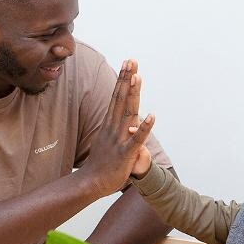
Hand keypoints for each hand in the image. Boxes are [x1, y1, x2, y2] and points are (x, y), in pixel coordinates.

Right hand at [80, 59, 155, 195]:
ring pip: (128, 112)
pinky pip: (137, 138)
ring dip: (133, 94)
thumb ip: (113, 129)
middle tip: (131, 60)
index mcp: (109, 124)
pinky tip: (152, 115)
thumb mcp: (105, 141)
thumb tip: (118, 121)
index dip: (122, 80)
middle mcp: (113, 128)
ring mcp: (119, 139)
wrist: (90, 183)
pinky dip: (145, 127)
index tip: (127, 64)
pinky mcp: (126, 153)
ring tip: (137, 77)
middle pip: (120, 98)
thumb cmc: (100, 164)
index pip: (116, 97)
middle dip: (126, 79)